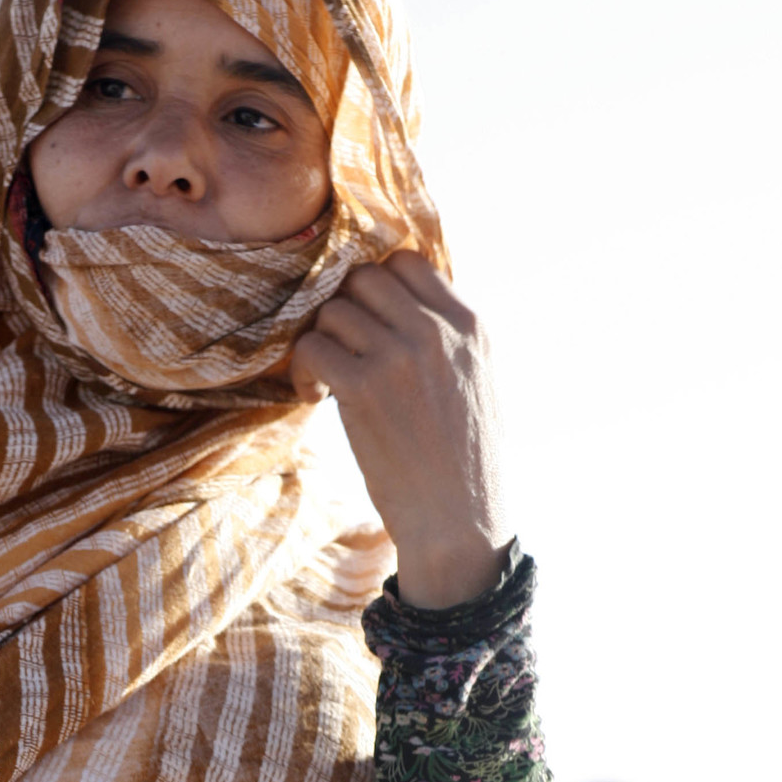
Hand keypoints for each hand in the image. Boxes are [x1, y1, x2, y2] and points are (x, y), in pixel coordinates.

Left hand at [290, 251, 510, 608]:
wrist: (458, 519)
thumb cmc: (465, 462)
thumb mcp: (477, 382)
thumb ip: (446, 338)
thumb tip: (399, 306)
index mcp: (469, 324)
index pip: (408, 261)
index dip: (376, 287)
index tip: (366, 324)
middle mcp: (435, 331)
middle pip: (363, 278)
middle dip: (343, 311)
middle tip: (341, 351)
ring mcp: (398, 356)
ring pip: (333, 310)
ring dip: (320, 342)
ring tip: (327, 383)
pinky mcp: (363, 388)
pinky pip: (312, 347)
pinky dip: (304, 371)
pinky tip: (316, 399)